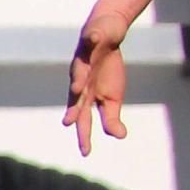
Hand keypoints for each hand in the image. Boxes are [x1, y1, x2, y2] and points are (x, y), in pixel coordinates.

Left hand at [65, 7, 132, 155]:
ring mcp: (84, 60)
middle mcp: (81, 80)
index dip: (83, 134)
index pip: (83, 119)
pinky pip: (91, 40)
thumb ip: (111, 117)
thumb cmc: (107, 70)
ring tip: (78, 88)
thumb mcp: (113, 97)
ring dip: (78, 79)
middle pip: (76, 98)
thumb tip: (120, 137)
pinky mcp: (90, 40)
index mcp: (86, 96)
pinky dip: (93, 40)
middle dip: (74, 110)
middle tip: (69, 123)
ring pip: (78, 71)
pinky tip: (96, 39)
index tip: (85, 153)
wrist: (107, 36)